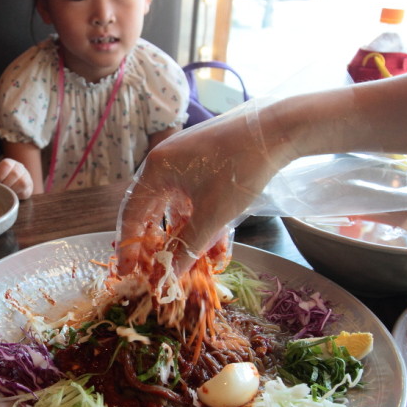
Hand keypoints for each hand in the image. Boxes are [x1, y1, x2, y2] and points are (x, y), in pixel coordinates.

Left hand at [0, 159, 33, 199]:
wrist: (2, 186)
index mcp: (9, 163)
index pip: (7, 164)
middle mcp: (20, 168)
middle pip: (15, 173)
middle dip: (5, 184)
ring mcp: (26, 177)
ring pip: (23, 183)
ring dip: (12, 190)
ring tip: (5, 192)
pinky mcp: (29, 188)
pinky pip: (26, 192)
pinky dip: (17, 195)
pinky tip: (11, 196)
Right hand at [116, 99, 294, 275]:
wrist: (277, 130)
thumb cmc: (240, 169)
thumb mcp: (212, 215)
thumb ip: (188, 246)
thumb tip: (169, 275)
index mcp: (157, 169)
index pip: (132, 213)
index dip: (129, 245)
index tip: (129, 271)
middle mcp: (164, 160)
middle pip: (150, 208)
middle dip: (155, 241)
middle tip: (154, 267)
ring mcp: (184, 158)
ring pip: (174, 203)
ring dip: (180, 232)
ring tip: (186, 257)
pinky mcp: (204, 159)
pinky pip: (191, 194)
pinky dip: (197, 217)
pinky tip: (211, 239)